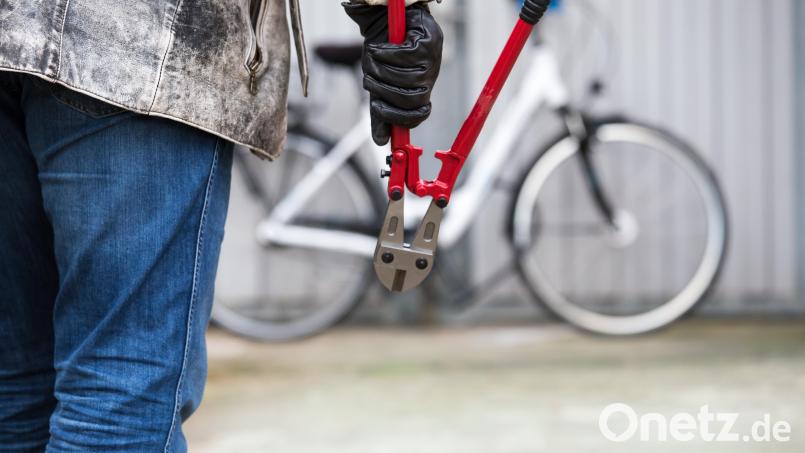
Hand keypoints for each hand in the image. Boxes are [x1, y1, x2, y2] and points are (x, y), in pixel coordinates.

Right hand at [343, 2, 442, 145]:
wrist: (384, 18)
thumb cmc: (382, 51)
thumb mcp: (378, 83)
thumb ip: (380, 110)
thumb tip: (380, 141)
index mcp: (420, 89)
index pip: (418, 114)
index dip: (400, 117)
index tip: (379, 109)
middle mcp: (430, 76)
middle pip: (410, 98)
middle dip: (384, 90)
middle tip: (369, 79)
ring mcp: (433, 59)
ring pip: (405, 77)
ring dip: (381, 68)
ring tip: (372, 58)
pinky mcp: (429, 41)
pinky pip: (404, 56)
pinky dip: (385, 52)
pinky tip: (379, 46)